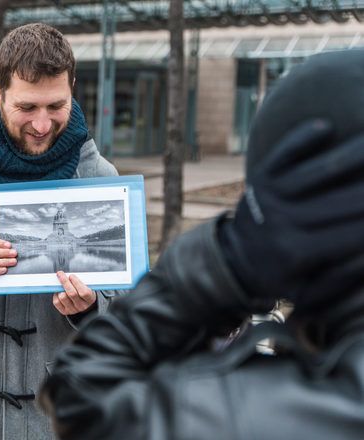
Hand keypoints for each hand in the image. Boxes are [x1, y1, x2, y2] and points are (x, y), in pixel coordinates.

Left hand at [53, 271, 95, 315]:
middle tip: (61, 274)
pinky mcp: (65, 311)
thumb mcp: (86, 285)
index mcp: (90, 299)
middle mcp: (82, 306)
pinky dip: (56, 295)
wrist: (83, 302)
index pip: (84, 292)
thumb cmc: (83, 291)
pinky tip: (59, 291)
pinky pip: (56, 302)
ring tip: (61, 284)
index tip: (71, 276)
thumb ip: (79, 280)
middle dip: (65, 281)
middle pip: (72, 293)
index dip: (76, 283)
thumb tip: (67, 275)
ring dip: (60, 288)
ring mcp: (73, 310)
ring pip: (63, 297)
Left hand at [219, 119, 363, 309]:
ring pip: (318, 171)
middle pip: (345, 200)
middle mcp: (283, 222)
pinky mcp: (258, 178)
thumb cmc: (281, 278)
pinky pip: (281, 155)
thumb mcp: (307, 293)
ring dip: (354, 153)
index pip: (356, 233)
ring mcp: (268, 196)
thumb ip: (341, 279)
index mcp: (299, 253)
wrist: (233, 260)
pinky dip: (300, 139)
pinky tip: (324, 126)